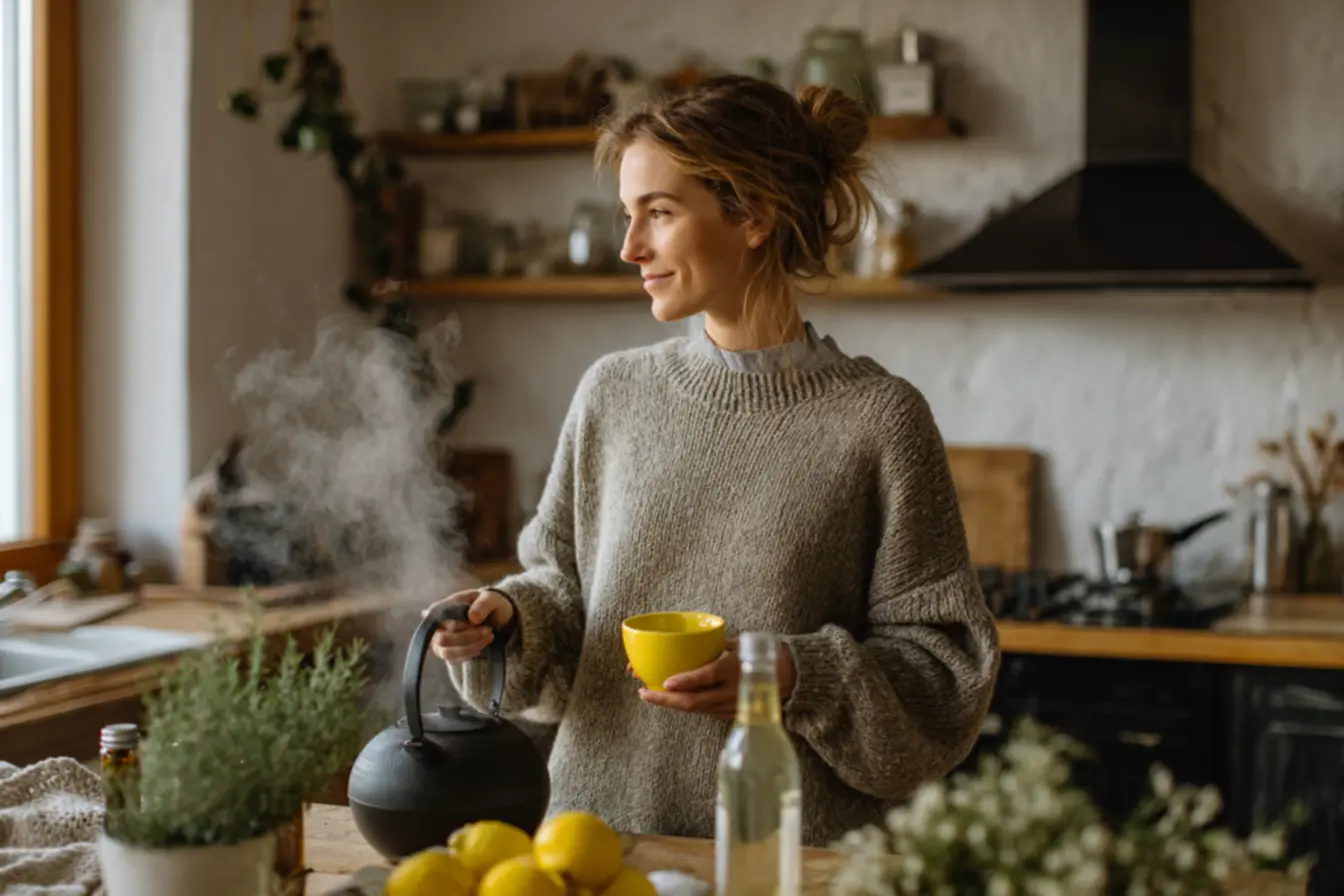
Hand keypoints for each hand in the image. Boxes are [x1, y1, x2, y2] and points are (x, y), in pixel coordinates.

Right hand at [424, 589, 515, 664]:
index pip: (440, 620)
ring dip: (471, 647)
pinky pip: (454, 660)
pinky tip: (483, 642)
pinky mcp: (448, 653)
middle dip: (468, 637)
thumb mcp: (490, 598)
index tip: (478, 621)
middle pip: (443, 639)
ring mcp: (440, 642)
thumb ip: (483, 604)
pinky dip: (471, 653)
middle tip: (487, 629)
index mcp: (441, 608)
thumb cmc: (487, 604)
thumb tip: (473, 617)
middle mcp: (436, 626)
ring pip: (447, 652)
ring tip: (488, 636)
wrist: (493, 616)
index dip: (460, 624)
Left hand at [634, 640, 796, 720]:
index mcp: (734, 669)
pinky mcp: (734, 714)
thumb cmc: (765, 652)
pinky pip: (706, 712)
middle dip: (665, 700)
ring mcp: (732, 706)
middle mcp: (732, 691)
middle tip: (644, 692)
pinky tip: (673, 700)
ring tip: (651, 695)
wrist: (794, 676)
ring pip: (697, 710)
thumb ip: (716, 647)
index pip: (705, 677)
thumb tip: (689, 645)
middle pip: (693, 702)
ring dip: (672, 704)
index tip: (664, 682)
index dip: (684, 681)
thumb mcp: (740, 644)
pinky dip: (688, 706)